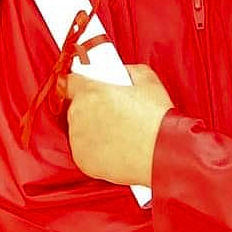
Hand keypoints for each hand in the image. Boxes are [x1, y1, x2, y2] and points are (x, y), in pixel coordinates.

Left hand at [60, 63, 173, 186]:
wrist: (163, 153)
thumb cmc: (156, 118)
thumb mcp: (146, 79)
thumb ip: (126, 71)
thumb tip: (120, 72)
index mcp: (90, 91)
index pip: (68, 82)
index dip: (79, 85)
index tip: (86, 89)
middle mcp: (78, 114)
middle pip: (75, 107)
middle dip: (90, 109)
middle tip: (112, 114)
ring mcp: (78, 140)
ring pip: (78, 130)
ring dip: (91, 130)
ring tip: (117, 134)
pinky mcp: (82, 161)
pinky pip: (84, 152)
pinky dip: (95, 151)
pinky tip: (115, 148)